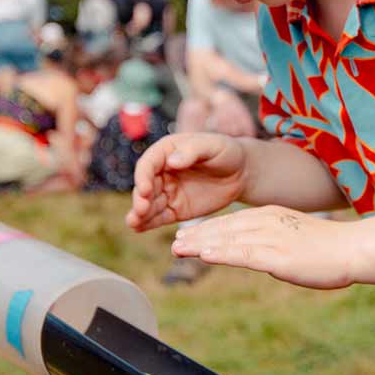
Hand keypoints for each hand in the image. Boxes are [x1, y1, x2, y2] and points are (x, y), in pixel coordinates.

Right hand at [127, 133, 248, 231]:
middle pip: (144, 186)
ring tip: (133, 223)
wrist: (241, 173)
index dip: (143, 176)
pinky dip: (148, 223)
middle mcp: (161, 172)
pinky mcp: (175, 209)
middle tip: (141, 209)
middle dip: (140, 198)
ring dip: (139, 213)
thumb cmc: (226, 152)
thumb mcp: (213, 146)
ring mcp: (167, 192)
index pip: (148, 164)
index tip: (144, 189)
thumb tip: (172, 160)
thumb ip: (193, 151)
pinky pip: (159, 217)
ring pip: (148, 204)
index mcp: (166, 151)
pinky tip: (138, 229)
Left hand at [170, 206, 362, 289]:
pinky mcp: (277, 256)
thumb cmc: (330, 248)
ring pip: (228, 239)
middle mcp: (268, 222)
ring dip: (200, 244)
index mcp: (273, 215)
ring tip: (178, 249)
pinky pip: (242, 253)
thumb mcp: (297, 238)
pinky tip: (202, 254)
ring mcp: (272, 238)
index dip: (208, 229)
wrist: (353, 249)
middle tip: (174, 243)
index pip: (232, 221)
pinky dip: (220, 253)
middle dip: (197, 235)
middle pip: (224, 228)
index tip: (188, 235)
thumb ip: (275, 242)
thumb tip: (261, 254)